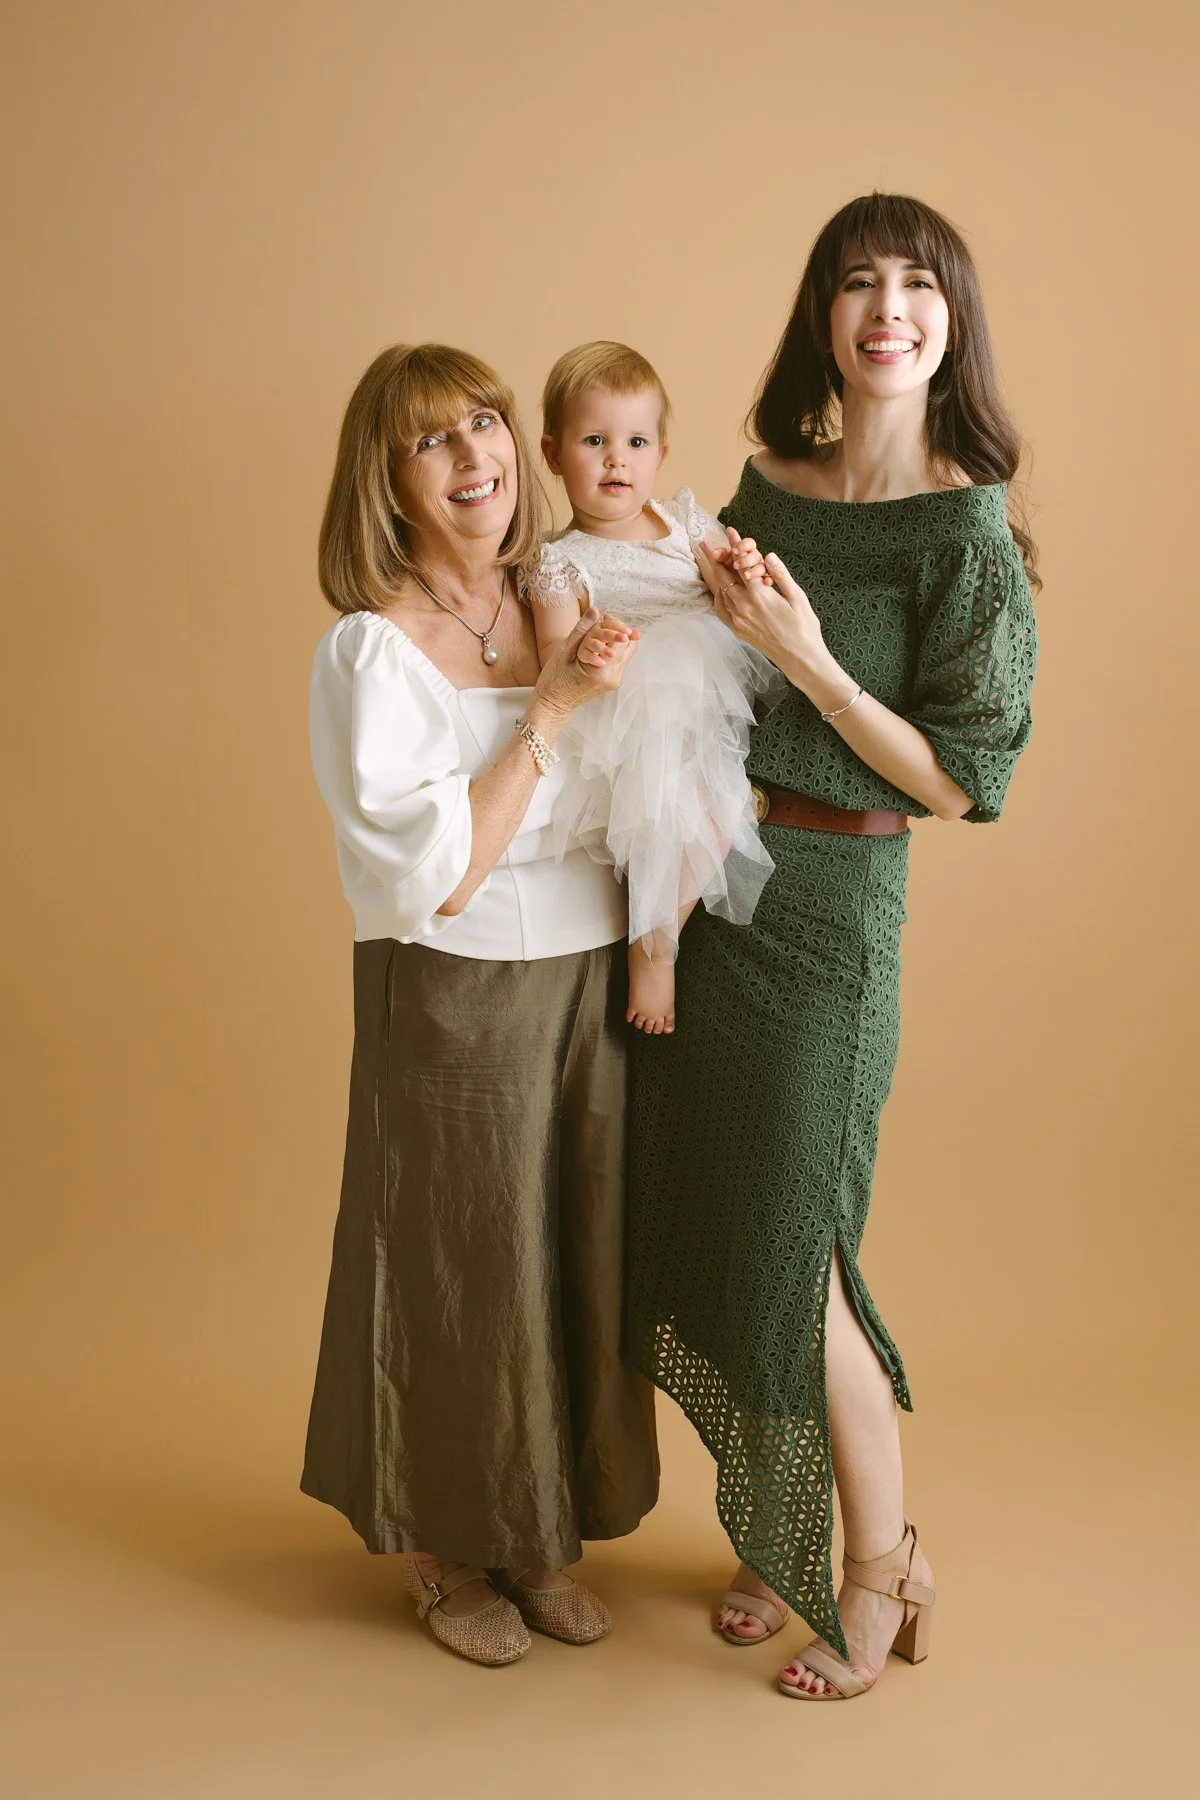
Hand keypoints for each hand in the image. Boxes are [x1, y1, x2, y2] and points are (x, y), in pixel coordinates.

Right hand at [532, 607, 640, 720]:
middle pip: (629, 646)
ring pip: (625, 653)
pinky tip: (598, 647)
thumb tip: (595, 611)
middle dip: (618, 632)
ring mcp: (614, 681)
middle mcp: (613, 677)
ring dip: (615, 641)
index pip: (623, 640)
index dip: (616, 625)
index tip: (605, 618)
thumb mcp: (565, 651)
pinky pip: (618, 661)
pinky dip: (611, 650)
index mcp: (603, 670)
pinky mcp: (611, 682)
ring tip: (598, 636)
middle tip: (603, 624)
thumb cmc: (555, 680)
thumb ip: (582, 630)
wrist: (553, 704)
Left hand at [697, 534, 830, 686]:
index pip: (741, 563)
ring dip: (716, 576)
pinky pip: (721, 610)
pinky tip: (721, 590)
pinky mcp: (737, 630)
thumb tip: (768, 555)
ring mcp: (738, 620)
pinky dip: (719, 597)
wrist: (799, 657)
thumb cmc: (803, 626)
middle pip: (723, 577)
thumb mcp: (797, 597)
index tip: (730, 531)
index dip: (735, 545)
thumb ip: (781, 575)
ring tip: (711, 563)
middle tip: (704, 544)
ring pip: (720, 592)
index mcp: (759, 595)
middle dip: (715, 558)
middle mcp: (743, 606)